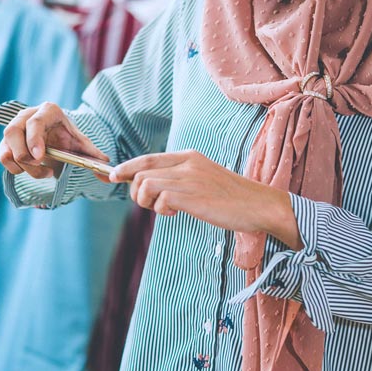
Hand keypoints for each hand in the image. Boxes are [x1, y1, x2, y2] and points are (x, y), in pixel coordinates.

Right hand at [0, 101, 109, 179]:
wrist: (56, 138)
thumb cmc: (69, 138)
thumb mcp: (81, 144)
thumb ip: (92, 154)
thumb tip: (106, 165)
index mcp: (48, 111)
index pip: (36, 122)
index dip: (34, 138)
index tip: (39, 156)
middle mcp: (26, 115)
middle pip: (14, 132)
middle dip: (25, 154)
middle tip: (42, 167)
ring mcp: (14, 126)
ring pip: (6, 145)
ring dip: (21, 164)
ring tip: (43, 172)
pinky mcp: (6, 141)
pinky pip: (3, 155)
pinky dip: (13, 167)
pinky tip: (28, 171)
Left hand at [109, 150, 300, 246]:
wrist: (258, 205)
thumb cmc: (232, 197)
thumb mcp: (204, 178)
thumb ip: (181, 178)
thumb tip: (152, 186)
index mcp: (189, 156)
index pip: (148, 158)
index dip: (126, 167)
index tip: (113, 176)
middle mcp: (187, 163)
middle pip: (141, 172)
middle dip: (137, 192)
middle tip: (152, 205)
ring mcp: (190, 179)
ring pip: (146, 184)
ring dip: (147, 202)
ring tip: (165, 210)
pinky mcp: (193, 196)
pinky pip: (160, 199)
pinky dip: (161, 210)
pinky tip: (176, 214)